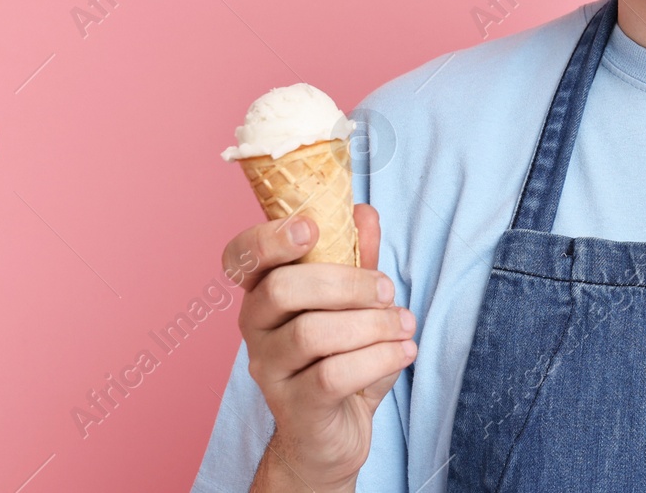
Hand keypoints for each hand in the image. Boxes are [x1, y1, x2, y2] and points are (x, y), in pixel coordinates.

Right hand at [223, 203, 415, 492]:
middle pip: (282, 289)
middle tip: (387, 289)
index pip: (240, 257)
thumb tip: (363, 211)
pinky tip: (404, 352)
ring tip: (404, 325)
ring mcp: (269, 370)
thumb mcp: (352, 303)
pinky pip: (333, 375)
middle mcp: (254, 328)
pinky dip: (378, 358)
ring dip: (371, 324)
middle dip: (346, 282)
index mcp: (263, 292)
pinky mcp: (295, 407)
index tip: (312, 227)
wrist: (333, 435)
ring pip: (311, 333)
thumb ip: (356, 257)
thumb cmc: (339, 357)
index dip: (269, 238)